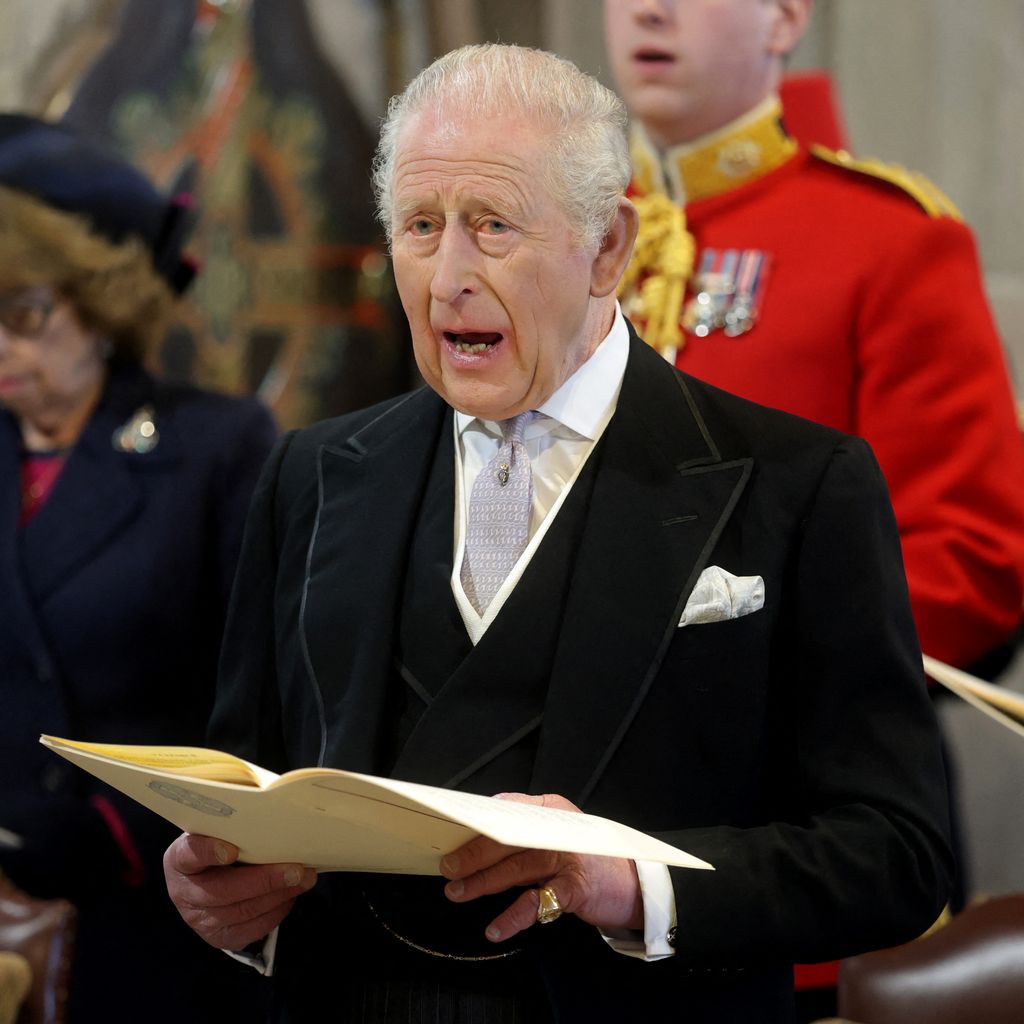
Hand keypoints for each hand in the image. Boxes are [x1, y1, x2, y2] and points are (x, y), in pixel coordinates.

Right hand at [163, 832, 316, 949]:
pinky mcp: (218, 937)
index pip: (189, 854)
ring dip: (279, 896)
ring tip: (304, 880)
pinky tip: (291, 896)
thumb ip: (235, 829)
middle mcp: (184, 892)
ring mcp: (199, 920)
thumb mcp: (218, 833)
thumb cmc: (219, 846)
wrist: (207, 880)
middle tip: (297, 870)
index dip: (209, 852)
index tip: (232, 849)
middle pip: (223, 891)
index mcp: (179, 860)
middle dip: (265, 880)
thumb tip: (276, 820)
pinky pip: (251, 929)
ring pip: (242, 912)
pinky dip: (276, 912)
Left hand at [439, 793, 642, 943]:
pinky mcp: (576, 887)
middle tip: (448, 866)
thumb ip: (524, 833)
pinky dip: (513, 916)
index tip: (450, 830)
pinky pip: (537, 902)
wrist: (633, 884)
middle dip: (473, 852)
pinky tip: (495, 928)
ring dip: (483, 882)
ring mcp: (568, 856)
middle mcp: (558, 828)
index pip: (507, 808)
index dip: (477, 819)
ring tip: (458, 892)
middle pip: (508, 837)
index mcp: (550, 809)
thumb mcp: (556, 835)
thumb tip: (474, 841)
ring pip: (517, 866)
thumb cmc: (586, 859)